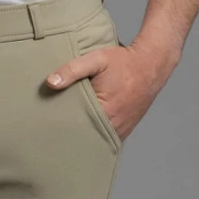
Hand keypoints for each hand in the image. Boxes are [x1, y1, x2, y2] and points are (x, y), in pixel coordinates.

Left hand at [44, 34, 170, 142]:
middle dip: (70, 135)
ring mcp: (121, 129)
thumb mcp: (96, 59)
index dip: (61, 128)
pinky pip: (107, 137)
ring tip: (65, 134)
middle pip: (85, 137)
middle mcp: (114, 125)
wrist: (152, 64)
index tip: (47, 127)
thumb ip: (72, 70)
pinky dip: (96, 135)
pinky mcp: (125, 128)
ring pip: (96, 140)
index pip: (76, 128)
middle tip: (51, 133)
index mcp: (105, 111)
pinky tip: (84, 131)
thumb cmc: (124, 61)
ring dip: (84, 136)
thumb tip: (50, 82)